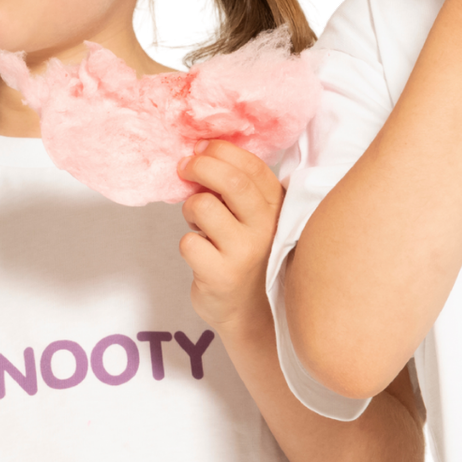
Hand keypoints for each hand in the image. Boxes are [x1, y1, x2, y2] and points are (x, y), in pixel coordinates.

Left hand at [178, 140, 280, 333]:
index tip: (200, 148)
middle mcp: (266, 227)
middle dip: (200, 166)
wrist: (251, 312)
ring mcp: (245, 252)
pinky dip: (187, 242)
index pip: (252, 165)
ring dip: (191, 209)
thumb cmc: (247, 254)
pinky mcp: (222, 275)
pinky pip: (189, 241)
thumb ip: (239, 187)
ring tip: (199, 223)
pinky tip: (201, 252)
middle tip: (185, 168)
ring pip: (202, 206)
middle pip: (230, 180)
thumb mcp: (254, 217)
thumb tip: (202, 149)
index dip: (220, 150)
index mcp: (277, 206)